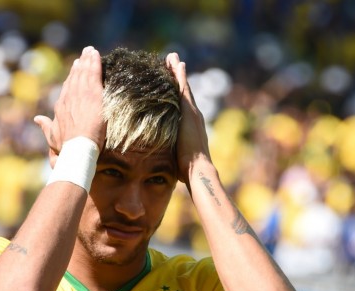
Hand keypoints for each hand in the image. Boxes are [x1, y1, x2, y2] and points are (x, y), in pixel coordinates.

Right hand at [35, 46, 104, 166]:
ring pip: (84, 73)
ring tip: (90, 51)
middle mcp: (69, 97)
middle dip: (80, 65)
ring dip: (88, 60)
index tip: (75, 68)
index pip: (67, 88)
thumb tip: (37, 119)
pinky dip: (95, 63)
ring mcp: (81, 95)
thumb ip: (45, 126)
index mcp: (61, 107)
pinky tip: (96, 55)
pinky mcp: (93, 95)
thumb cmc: (66, 146)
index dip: (72, 77)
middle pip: (76, 77)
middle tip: (84, 54)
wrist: (77, 148)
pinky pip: (94, 74)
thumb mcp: (53, 137)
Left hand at [165, 53, 210, 183]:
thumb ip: (168, 152)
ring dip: (178, 71)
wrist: (198, 169)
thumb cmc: (186, 169)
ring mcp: (192, 112)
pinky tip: (176, 63)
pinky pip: (183, 89)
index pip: (181, 105)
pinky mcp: (189, 111)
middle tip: (172, 60)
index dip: (176, 92)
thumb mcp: (174, 156)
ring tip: (173, 57)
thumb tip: (157, 159)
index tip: (170, 80)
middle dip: (178, 76)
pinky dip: (180, 76)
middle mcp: (194, 116)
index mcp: (190, 126)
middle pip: (183, 92)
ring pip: (183, 87)